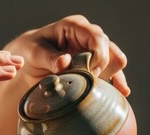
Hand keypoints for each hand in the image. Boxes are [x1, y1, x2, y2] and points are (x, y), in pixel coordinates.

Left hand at [4, 15, 129, 95]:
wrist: (28, 62)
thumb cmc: (30, 52)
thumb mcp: (34, 53)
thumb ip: (49, 57)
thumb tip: (65, 62)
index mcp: (75, 27)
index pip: (97, 37)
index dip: (97, 56)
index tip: (88, 73)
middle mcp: (88, 36)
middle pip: (110, 50)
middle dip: (101, 69)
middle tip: (85, 83)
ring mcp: (94, 50)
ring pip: (116, 61)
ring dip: (109, 76)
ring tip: (96, 90)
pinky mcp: (96, 65)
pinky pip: (114, 72)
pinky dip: (116, 83)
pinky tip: (121, 92)